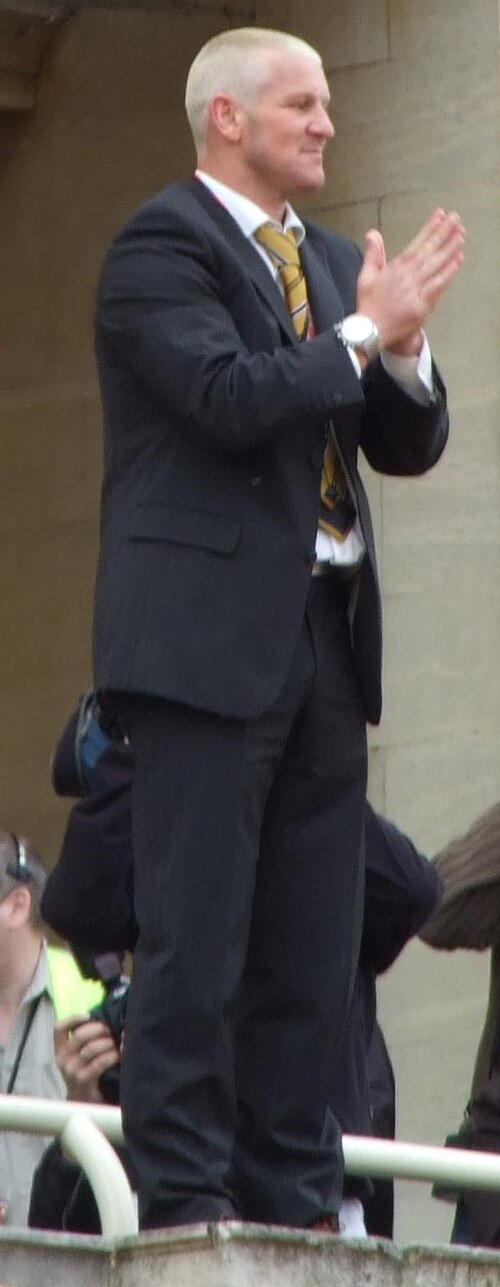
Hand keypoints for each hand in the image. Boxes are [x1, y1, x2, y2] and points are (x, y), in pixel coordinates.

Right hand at [55, 1013, 119, 1103]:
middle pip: (79, 1036)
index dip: (73, 1019)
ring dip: (108, 1043)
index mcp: (60, 1049)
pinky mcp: (83, 1080)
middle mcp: (63, 1059)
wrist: (82, 1101)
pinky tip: (118, 1055)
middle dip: (98, 1029)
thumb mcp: (77, 1055)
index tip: (88, 1015)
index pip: (59, 1028)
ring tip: (116, 1044)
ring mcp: (72, 1070)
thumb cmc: (84, 1071)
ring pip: (91, 1048)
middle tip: (109, 1030)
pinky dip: (112, 1056)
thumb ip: (85, 1039)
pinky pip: (99, 1063)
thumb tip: (106, 1020)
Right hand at [356, 209, 464, 354]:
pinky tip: (458, 260)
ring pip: (435, 266)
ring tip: (461, 235)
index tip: (439, 215)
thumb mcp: (365, 277)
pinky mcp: (421, 306)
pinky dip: (448, 273)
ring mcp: (415, 292)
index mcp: (395, 269)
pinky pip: (437, 286)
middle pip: (429, 252)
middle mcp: (407, 278)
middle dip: (443, 233)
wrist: (369, 332)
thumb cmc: (368, 306)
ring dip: (449, 249)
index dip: (429, 229)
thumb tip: (373, 233)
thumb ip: (373, 254)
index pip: (416, 244)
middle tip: (456, 218)